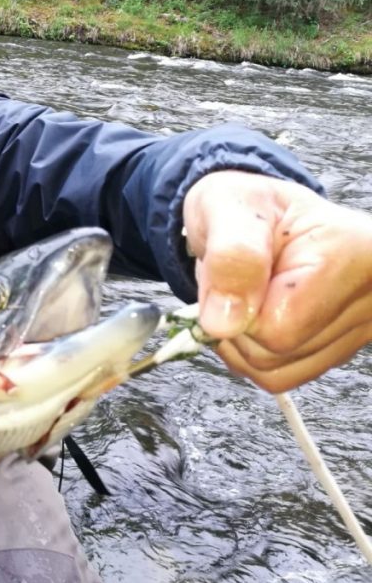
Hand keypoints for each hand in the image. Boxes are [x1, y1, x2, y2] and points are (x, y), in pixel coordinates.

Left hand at [183, 170, 371, 391]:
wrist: (256, 215)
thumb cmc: (243, 206)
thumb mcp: (226, 207)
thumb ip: (230, 257)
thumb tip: (224, 322)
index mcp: (358, 251)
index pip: (280, 325)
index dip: (237, 304)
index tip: (231, 267)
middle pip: (278, 351)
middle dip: (235, 318)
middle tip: (236, 277)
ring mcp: (360, 328)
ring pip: (274, 369)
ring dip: (239, 336)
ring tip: (248, 290)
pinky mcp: (341, 349)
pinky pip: (278, 377)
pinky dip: (250, 352)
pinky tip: (254, 313)